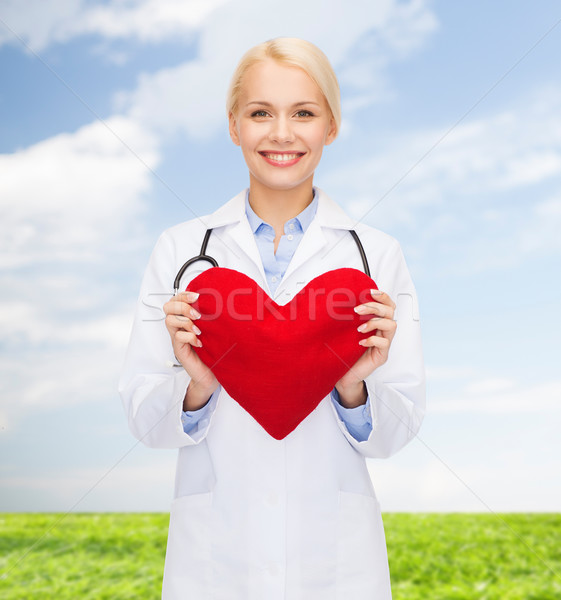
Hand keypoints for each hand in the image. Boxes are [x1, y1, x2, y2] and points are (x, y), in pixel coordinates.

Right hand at [163, 291, 218, 409]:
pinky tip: (200, 342)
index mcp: (187, 318)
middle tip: (197, 314)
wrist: (213, 374)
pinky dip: (189, 337)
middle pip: (168, 307)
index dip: (183, 295)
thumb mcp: (216, 330)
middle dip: (182, 306)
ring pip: (169, 320)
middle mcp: (180, 327)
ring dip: (185, 321)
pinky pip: (177, 337)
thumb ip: (215, 316)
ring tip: (199, 329)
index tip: (198, 296)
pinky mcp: (179, 349)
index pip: (176, 299)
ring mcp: (178, 338)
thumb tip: (229, 299)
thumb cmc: (215, 351)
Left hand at [335, 290, 396, 406]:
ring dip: (374, 322)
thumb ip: (343, 318)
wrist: (341, 375)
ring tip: (359, 328)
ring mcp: (383, 344)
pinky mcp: (381, 356)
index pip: (387, 305)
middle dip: (374, 307)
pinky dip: (372, 339)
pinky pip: (384, 343)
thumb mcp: (342, 331)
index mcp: (375, 323)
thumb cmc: (342, 352)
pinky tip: (360, 342)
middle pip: (390, 311)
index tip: (369, 291)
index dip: (382, 296)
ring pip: (391, 325)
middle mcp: (381, 331)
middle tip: (358, 309)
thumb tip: (329, 300)